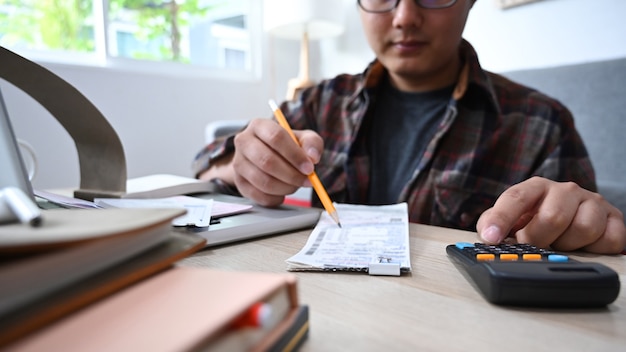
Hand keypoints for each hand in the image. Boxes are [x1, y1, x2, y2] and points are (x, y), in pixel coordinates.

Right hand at [229, 118, 321, 206]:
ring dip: (286, 187)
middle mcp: (243, 142)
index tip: (309, 168)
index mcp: (258, 125)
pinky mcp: (239, 183)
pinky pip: (260, 196)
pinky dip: (276, 198)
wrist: (267, 156)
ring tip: (296, 185)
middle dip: (291, 175)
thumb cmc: (286, 146)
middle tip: (307, 181)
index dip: (295, 155)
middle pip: (267, 161)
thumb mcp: (303, 139)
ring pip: (263, 181)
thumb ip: (312, 143)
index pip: (276, 137)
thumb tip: (312, 157)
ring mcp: (238, 163)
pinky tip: (283, 192)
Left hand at [476, 177, 625, 253]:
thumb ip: (493, 223)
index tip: (491, 238)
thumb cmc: (537, 218)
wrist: (575, 216)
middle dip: (540, 239)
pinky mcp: (615, 218)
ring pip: (583, 229)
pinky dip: (595, 250)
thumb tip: (487, 236)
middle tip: (536, 245)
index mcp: (535, 187)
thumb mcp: (511, 219)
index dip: (501, 218)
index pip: (515, 198)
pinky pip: (610, 240)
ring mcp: (592, 202)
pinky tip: (584, 246)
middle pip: (553, 218)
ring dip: (569, 245)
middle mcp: (565, 190)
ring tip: (561, 243)